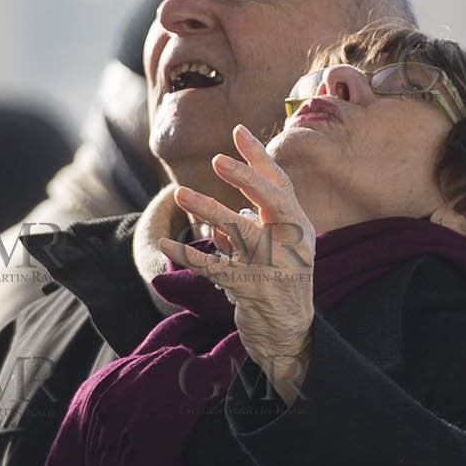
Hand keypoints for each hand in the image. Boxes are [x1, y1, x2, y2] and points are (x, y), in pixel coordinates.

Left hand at [157, 124, 316, 402]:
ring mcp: (275, 268)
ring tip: (179, 193)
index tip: (237, 131)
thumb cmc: (279, 283)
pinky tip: (167, 242)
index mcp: (298, 227)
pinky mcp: (253, 291)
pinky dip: (188, 254)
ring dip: (208, 210)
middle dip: (246, 178)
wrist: (289, 335)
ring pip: (240, 232)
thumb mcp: (277, 249)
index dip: (259, 157)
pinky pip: (215, 267)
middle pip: (273, 201)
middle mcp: (292, 243)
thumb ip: (255, 225)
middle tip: (215, 159)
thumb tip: (225, 209)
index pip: (280, 184)